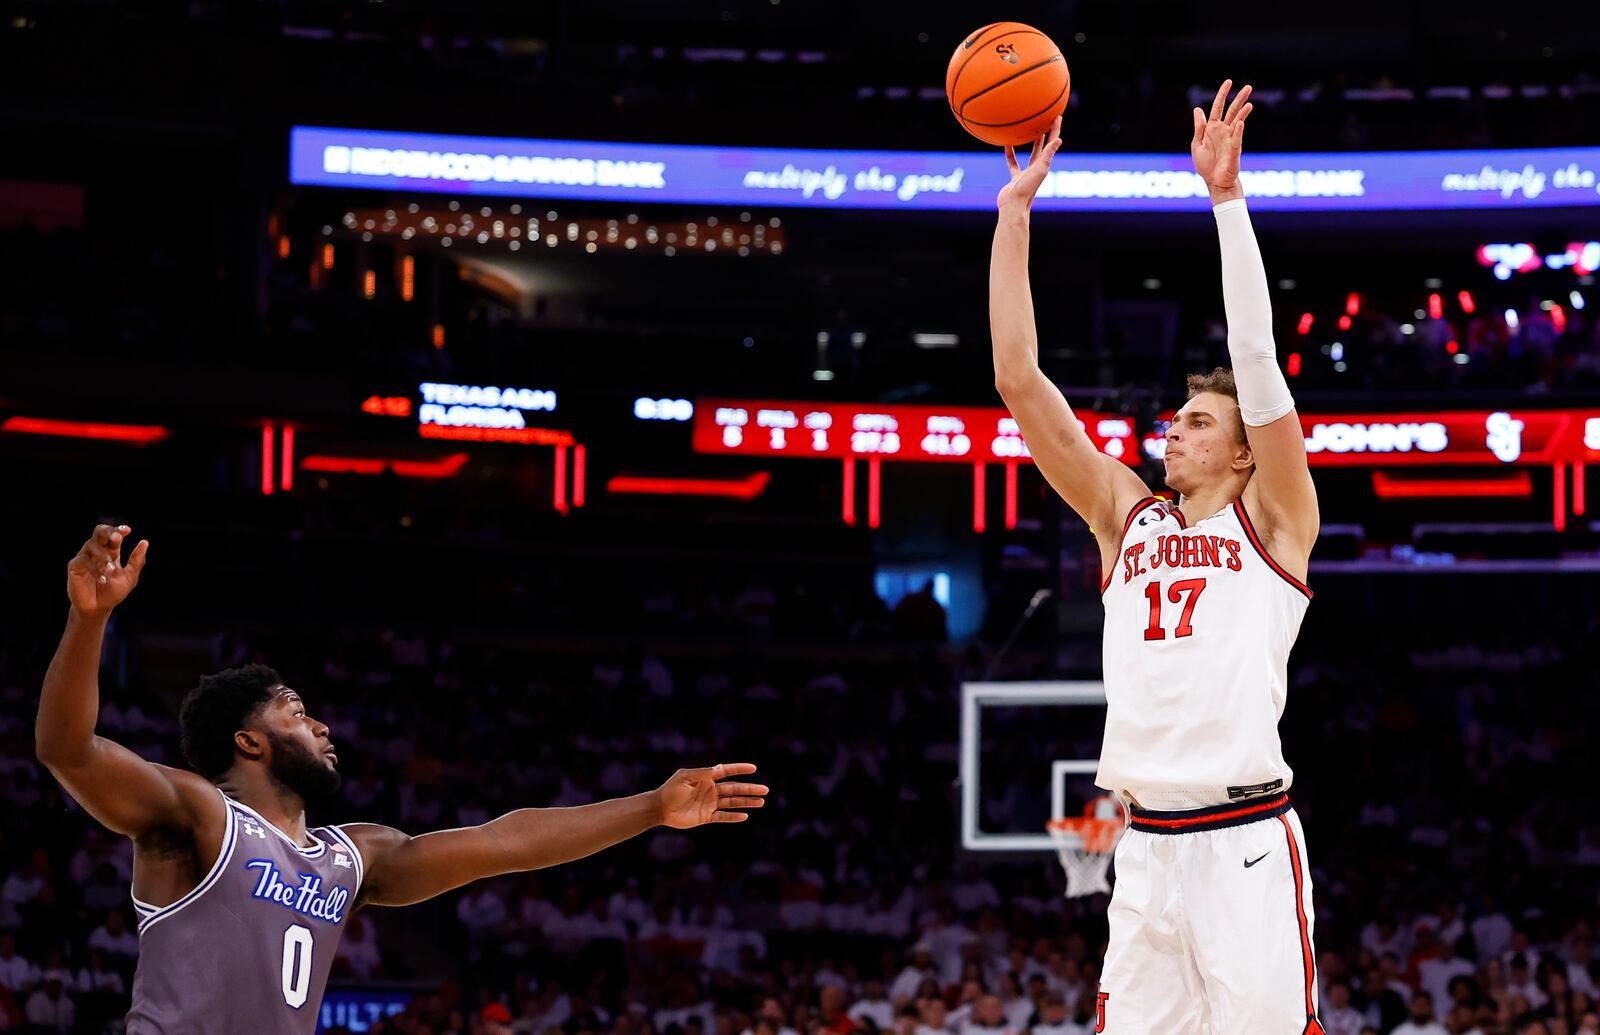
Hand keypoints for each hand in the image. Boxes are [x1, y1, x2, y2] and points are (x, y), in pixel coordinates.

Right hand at [66, 524, 148, 615]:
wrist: (98, 609)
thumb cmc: (113, 592)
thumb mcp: (129, 577)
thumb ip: (136, 561)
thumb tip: (145, 542)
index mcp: (111, 552)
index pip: (113, 535)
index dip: (119, 530)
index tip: (127, 530)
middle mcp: (97, 552)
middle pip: (99, 532)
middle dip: (108, 531)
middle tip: (117, 538)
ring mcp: (85, 558)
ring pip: (91, 545)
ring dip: (103, 556)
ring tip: (111, 570)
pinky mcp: (75, 567)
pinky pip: (82, 561)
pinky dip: (94, 568)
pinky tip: (102, 579)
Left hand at [656, 763, 767, 828]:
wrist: (659, 809)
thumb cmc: (670, 790)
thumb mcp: (685, 777)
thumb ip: (703, 773)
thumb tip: (719, 768)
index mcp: (706, 778)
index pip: (726, 772)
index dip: (740, 769)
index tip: (753, 768)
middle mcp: (710, 790)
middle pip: (734, 789)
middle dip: (750, 789)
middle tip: (765, 790)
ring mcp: (709, 804)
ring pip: (732, 802)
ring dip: (746, 802)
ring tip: (761, 802)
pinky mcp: (706, 816)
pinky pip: (723, 816)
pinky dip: (733, 817)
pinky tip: (745, 815)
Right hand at [997, 117, 1062, 212]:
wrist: (1014, 207)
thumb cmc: (1027, 190)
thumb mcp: (1039, 170)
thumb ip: (1047, 155)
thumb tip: (1058, 139)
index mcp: (1044, 164)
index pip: (1052, 143)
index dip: (1055, 130)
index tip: (1058, 116)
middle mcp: (1038, 167)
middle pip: (1045, 147)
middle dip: (1048, 133)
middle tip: (1048, 119)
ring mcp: (1027, 173)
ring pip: (1031, 154)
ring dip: (1032, 142)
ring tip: (1030, 130)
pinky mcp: (1016, 178)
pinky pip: (1013, 163)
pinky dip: (1010, 154)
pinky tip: (1006, 146)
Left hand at [1191, 79, 1253, 199]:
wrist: (1214, 181)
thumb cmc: (1206, 165)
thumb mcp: (1197, 144)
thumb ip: (1199, 127)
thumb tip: (1198, 109)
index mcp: (1212, 128)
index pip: (1218, 108)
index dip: (1222, 95)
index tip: (1229, 82)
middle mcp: (1223, 131)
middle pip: (1232, 111)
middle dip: (1240, 99)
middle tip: (1248, 87)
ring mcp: (1230, 139)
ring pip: (1238, 121)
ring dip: (1243, 112)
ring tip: (1250, 102)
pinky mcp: (1234, 149)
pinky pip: (1236, 138)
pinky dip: (1237, 131)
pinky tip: (1240, 122)